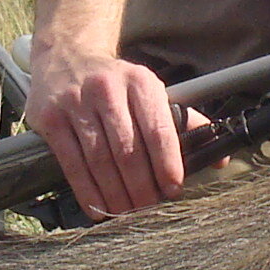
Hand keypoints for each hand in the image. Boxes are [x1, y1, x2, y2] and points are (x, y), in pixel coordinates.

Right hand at [26, 45, 189, 217]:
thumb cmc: (116, 83)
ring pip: (99, 160)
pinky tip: (98, 208)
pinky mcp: (50, 118)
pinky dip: (87, 191)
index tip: (173, 188)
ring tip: (125, 213)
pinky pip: (72, 163)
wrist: (66, 56)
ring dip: (115, 194)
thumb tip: (218, 158)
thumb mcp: (149, 91)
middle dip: (141, 186)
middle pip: (128, 150)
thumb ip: (184, 123)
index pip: (158, 129)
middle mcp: (107, 89)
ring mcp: (76, 103)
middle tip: (148, 208)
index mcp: (140, 82)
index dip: (167, 163)